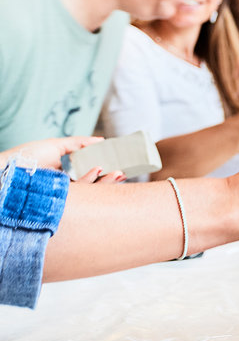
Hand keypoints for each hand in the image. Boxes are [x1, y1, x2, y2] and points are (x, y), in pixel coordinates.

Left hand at [0, 137, 126, 183]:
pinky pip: (82, 192)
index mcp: (66, 174)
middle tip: (124, 172)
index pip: (89, 173)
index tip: (119, 164)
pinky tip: (98, 170)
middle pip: (93, 184)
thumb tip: (101, 140)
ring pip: (91, 190)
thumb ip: (79, 143)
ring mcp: (65, 194)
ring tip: (119, 172)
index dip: (105, 170)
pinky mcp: (62, 200)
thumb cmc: (27, 157)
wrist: (8, 171)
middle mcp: (66, 186)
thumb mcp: (56, 145)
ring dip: (107, 182)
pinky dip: (91, 180)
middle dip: (110, 179)